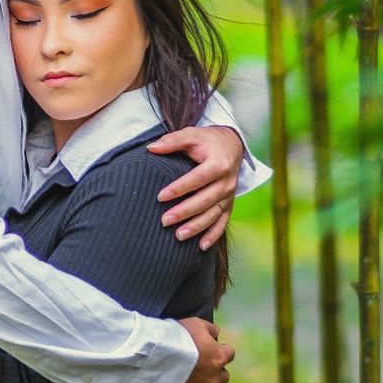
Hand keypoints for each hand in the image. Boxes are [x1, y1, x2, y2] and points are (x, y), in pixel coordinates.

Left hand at [148, 124, 242, 250]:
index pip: (198, 178)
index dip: (179, 188)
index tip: (160, 197)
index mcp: (218, 164)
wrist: (232, 146)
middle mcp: (226, 182)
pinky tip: (201, 247)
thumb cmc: (208, 141)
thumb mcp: (191, 135)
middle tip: (164, 221)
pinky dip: (213, 235)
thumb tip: (150, 148)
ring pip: (213, 214)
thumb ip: (172, 141)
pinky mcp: (229, 204)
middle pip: (205, 200)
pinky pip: (223, 222)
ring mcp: (229, 195)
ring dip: (196, 227)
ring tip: (178, 236)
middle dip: (184, 212)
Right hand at [170, 316, 234, 382]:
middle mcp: (213, 377)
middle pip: (224, 376)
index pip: (229, 353)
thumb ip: (210, 328)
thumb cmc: (176, 337)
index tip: (214, 348)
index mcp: (218, 357)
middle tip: (204, 366)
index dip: (222, 350)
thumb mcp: (195, 323)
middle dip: (216, 372)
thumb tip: (217, 332)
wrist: (155, 358)